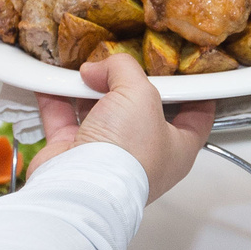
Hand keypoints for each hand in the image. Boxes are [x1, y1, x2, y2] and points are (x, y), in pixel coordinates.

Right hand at [29, 55, 214, 203]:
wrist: (81, 186)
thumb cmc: (125, 155)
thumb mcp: (140, 94)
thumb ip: (125, 69)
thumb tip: (100, 68)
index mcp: (178, 148)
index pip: (197, 117)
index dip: (195, 93)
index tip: (188, 74)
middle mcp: (144, 153)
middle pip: (140, 109)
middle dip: (127, 85)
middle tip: (120, 63)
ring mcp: (108, 156)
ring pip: (100, 113)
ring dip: (89, 89)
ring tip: (85, 69)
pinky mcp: (74, 155)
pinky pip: (65, 120)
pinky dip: (58, 100)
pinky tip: (53, 81)